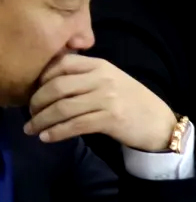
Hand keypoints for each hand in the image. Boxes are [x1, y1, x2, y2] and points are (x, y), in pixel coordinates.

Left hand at [25, 54, 177, 150]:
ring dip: (41, 120)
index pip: (63, 63)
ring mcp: (108, 98)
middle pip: (57, 86)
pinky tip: (47, 137)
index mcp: (101, 65)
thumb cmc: (132, 102)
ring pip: (62, 108)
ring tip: (32, 129)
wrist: (159, 122)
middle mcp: (103, 78)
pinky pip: (74, 125)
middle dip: (36, 102)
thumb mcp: (111, 80)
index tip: (33, 92)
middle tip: (30, 114)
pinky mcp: (110, 119)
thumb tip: (49, 83)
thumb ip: (86, 77)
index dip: (41, 78)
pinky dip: (56, 132)